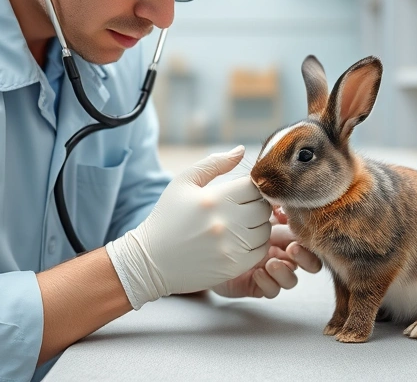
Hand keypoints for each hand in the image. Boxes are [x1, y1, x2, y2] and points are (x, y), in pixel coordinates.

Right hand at [106, 146, 271, 308]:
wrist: (151, 261)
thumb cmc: (168, 217)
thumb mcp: (183, 182)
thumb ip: (214, 163)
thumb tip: (242, 150)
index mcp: (214, 198)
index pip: (254, 186)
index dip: (251, 187)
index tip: (241, 192)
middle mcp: (226, 222)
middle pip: (264, 207)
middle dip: (256, 205)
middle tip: (241, 209)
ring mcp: (231, 246)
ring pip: (265, 229)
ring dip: (257, 225)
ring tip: (239, 225)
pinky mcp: (233, 267)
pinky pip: (261, 251)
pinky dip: (256, 245)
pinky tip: (239, 242)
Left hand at [212, 207, 321, 298]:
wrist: (200, 244)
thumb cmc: (224, 222)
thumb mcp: (245, 208)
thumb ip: (265, 203)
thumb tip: (281, 200)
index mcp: (283, 233)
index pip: (307, 237)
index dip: (309, 235)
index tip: (297, 227)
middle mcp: (281, 253)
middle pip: (309, 261)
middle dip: (304, 256)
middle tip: (291, 248)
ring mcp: (270, 271)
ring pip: (292, 279)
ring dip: (286, 272)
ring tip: (271, 263)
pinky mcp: (258, 286)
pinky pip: (272, 291)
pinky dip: (268, 283)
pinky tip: (256, 273)